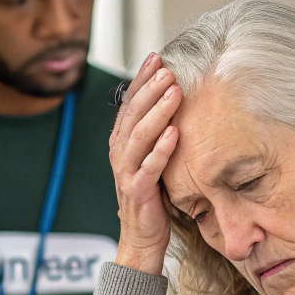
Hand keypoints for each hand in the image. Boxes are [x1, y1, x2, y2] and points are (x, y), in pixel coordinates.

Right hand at [109, 52, 182, 275]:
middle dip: (150, 90)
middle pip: (132, 116)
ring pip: (138, 138)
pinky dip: (160, 151)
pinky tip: (174, 134)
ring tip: (173, 92)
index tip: (157, 57)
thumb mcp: (152, 157)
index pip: (129, 105)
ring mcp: (126, 173)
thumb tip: (173, 97)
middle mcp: (119, 154)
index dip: (141, 80)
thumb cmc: (153, 195)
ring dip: (156, 113)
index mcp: (122, 143)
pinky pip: (148, 169)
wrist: (142, 237)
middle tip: (167, 69)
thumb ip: (155, 132)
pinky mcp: (137, 193)